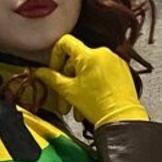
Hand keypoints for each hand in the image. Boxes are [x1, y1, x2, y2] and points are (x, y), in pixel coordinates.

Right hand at [32, 33, 148, 125]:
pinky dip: (93, 85)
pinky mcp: (122, 71)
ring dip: (79, 87)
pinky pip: (102, 73)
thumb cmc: (98, 106)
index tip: (54, 71)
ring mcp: (114, 61)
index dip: (55, 56)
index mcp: (88, 54)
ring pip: (89, 70)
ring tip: (77, 108)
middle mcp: (102, 53)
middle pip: (77, 61)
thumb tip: (39, 72)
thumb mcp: (69, 92)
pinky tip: (90, 102)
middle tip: (63, 100)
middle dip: (67, 81)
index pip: (65, 42)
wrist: (121, 119)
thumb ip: (52, 78)